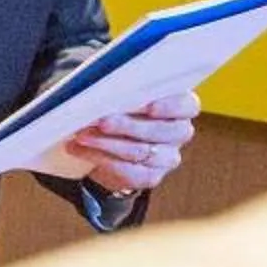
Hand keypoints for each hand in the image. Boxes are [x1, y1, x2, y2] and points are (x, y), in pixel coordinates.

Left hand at [65, 90, 198, 193]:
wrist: (113, 148)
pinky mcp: (150, 176)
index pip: (187, 106)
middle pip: (160, 130)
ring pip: (140, 151)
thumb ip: (125, 92)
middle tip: (101, 121)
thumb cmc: (122, 110)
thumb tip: (103, 90)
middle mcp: (178, 132)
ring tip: (82, 135)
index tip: (149, 106)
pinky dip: (99, 159)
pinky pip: (128, 171)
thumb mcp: (125, 96)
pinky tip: (79, 149)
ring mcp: (167, 157)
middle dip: (127, 125)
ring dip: (106, 143)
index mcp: (180, 107)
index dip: (171, 107)